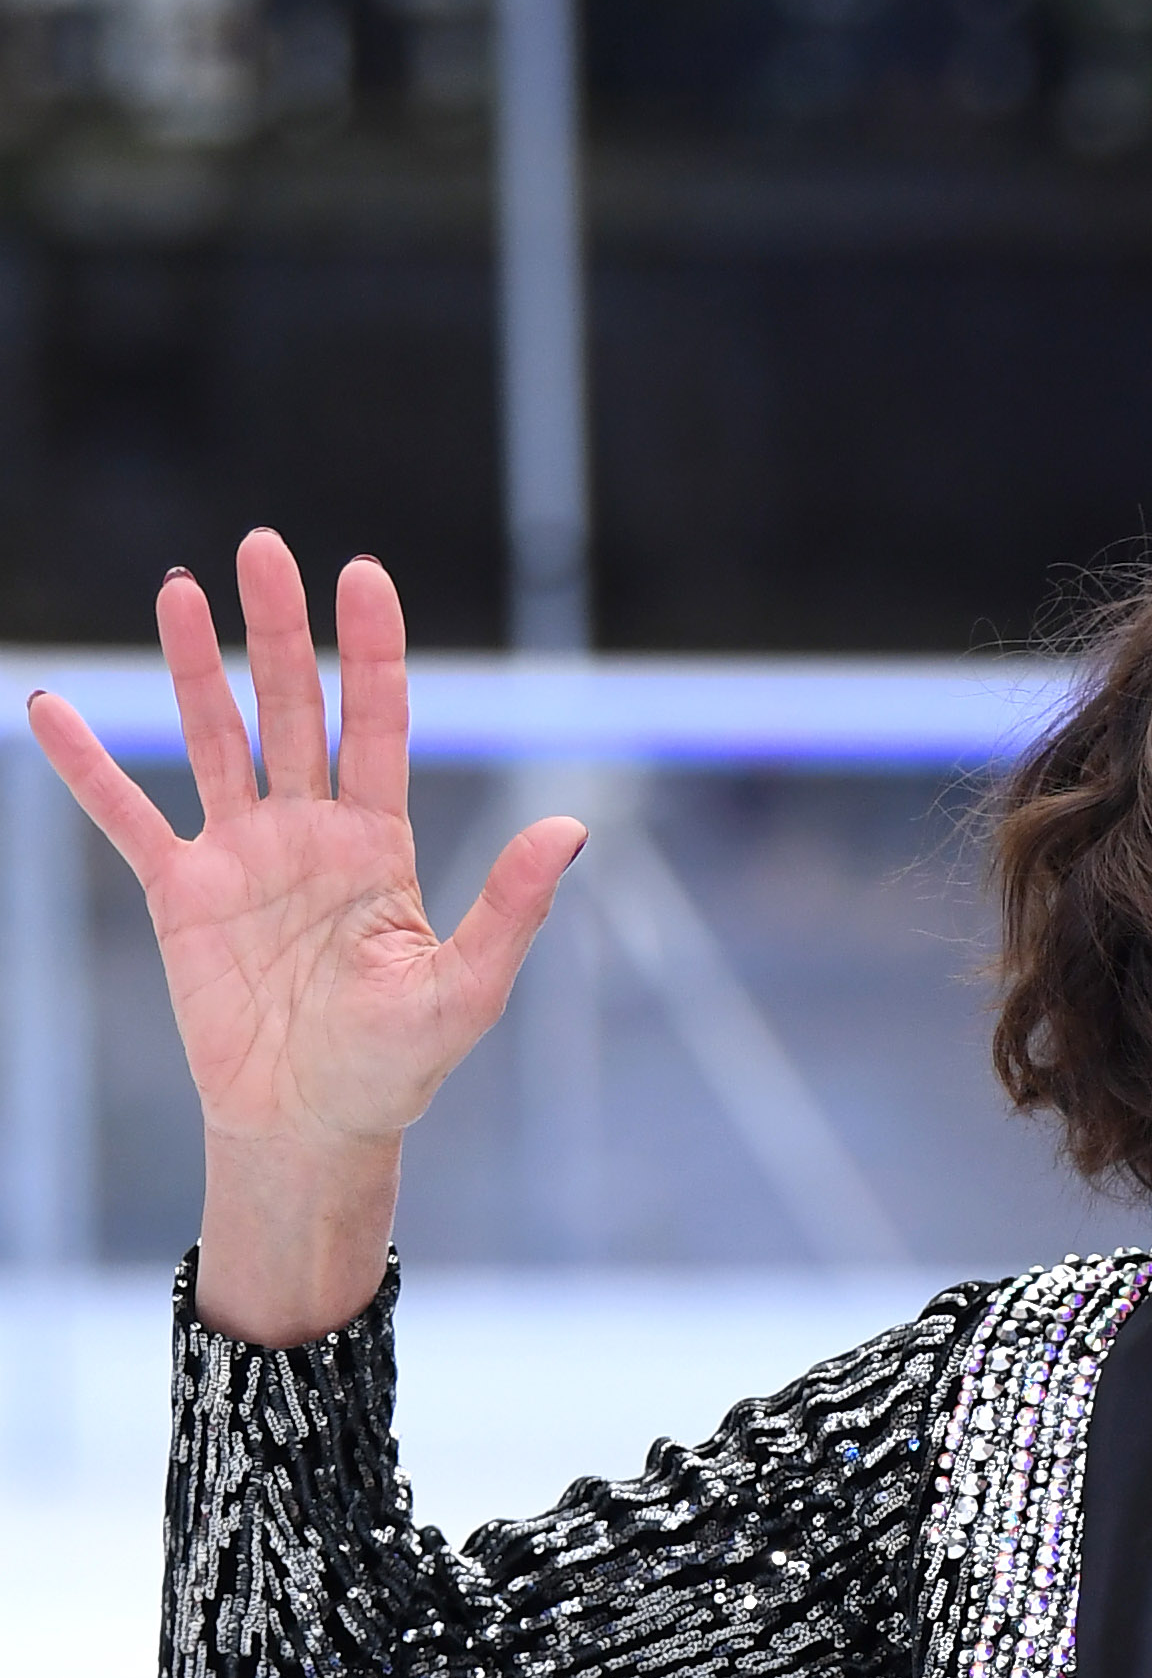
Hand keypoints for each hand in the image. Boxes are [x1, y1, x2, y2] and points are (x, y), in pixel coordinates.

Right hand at [23, 533, 583, 1342]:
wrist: (310, 1129)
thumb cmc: (395, 1069)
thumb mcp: (465, 990)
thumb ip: (509, 908)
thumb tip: (570, 829)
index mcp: (379, 847)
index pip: (379, 725)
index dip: (372, 652)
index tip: (363, 574)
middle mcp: (309, 834)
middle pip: (294, 709)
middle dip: (281, 630)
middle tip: (264, 548)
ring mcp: (241, 856)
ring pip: (215, 737)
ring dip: (196, 666)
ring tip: (181, 590)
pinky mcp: (180, 893)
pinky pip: (126, 815)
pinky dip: (90, 766)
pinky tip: (54, 708)